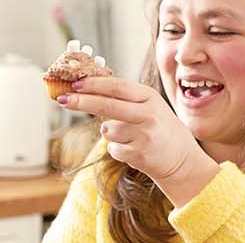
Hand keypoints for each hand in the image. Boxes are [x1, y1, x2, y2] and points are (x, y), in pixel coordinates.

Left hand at [57, 77, 218, 205]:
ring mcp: (144, 135)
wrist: (182, 160)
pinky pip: (113, 148)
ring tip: (130, 136)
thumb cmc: (159, 129)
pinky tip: (134, 149)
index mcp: (150, 97)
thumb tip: (86, 87)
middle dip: (81, 101)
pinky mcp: (139, 154)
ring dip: (110, 132)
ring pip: (107, 129)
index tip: (74, 83)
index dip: (93, 84)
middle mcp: (148, 114)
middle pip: (107, 105)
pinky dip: (118, 149)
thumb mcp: (149, 106)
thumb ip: (124, 97)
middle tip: (62, 99)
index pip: (116, 86)